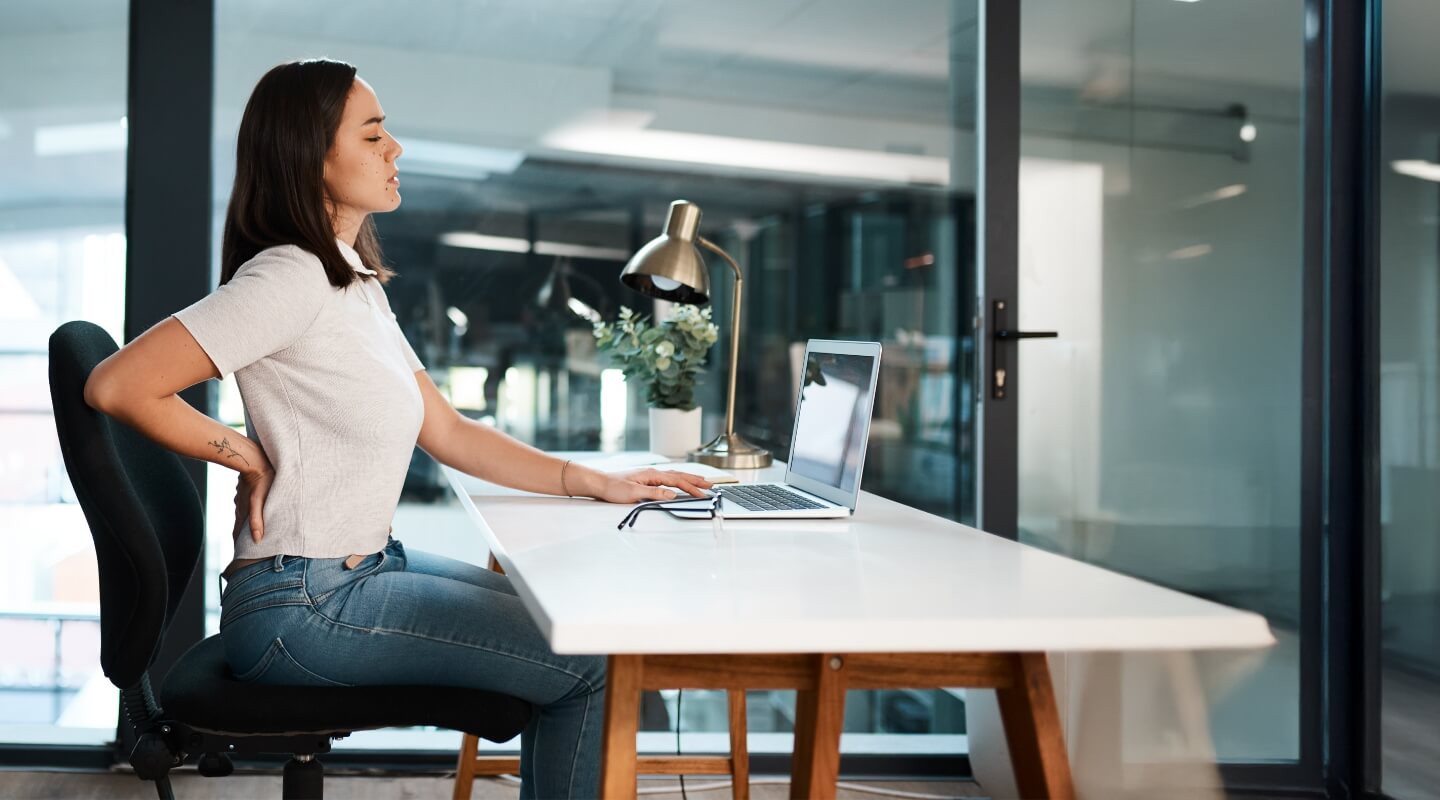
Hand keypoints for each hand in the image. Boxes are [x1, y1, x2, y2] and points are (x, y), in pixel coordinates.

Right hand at [233, 459, 275, 543]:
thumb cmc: (261, 479)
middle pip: (240, 524)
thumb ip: (257, 520)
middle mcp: (240, 505)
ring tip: (249, 532)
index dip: (238, 542)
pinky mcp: (247, 488)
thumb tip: (256, 540)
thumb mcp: (259, 501)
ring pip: (244, 513)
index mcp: (243, 511)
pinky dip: (249, 512)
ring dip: (246, 523)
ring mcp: (242, 497)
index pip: (238, 532)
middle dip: (242, 535)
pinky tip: (252, 510)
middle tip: (243, 546)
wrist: (253, 457)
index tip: (238, 554)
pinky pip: (247, 504)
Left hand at [598, 468, 713, 503]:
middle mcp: (652, 473)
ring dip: (688, 479)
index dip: (691, 487)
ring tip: (700, 482)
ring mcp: (649, 476)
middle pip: (679, 476)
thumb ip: (654, 493)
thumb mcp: (633, 492)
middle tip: (710, 484)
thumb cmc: (613, 487)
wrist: (598, 483)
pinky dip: (678, 480)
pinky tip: (680, 482)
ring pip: (674, 476)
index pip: (677, 481)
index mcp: (652, 475)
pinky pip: (667, 479)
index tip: (703, 493)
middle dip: (695, 480)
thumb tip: (672, 494)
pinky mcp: (646, 480)